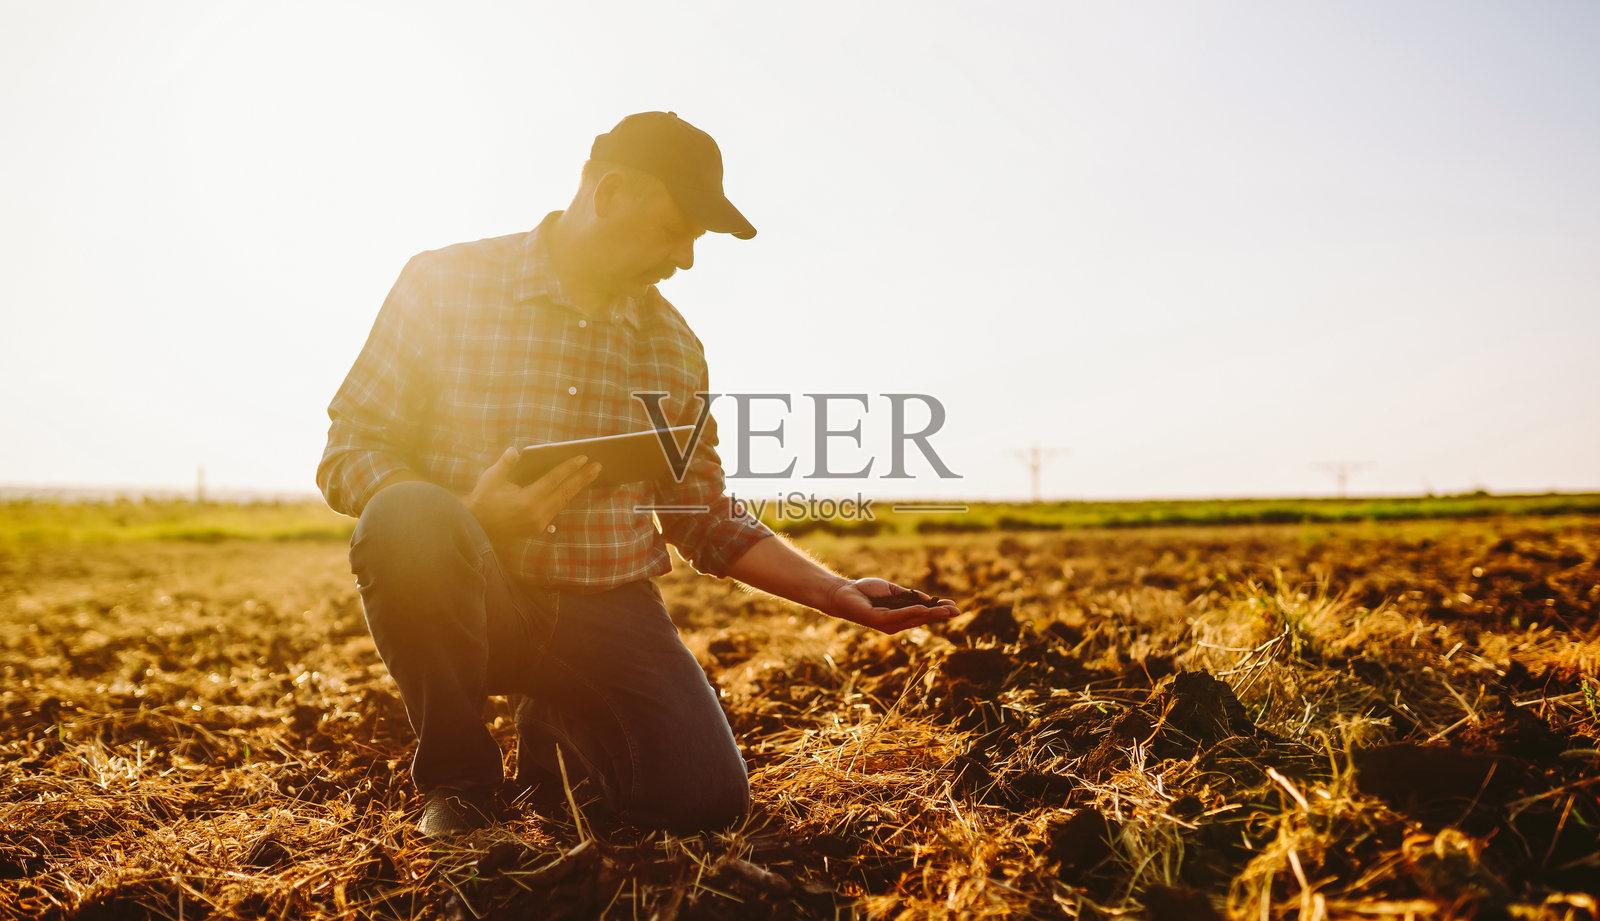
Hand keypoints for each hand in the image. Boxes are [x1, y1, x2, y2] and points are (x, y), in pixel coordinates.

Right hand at [462, 448, 601, 541]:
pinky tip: (575, 488)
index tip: (583, 458)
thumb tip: (514, 451)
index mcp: (526, 500)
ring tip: (592, 474)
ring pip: (563, 501)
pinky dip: (567, 497)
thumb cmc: (483, 500)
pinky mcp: (539, 527)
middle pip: (565, 492)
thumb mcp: (490, 480)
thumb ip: (504, 465)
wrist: (476, 528)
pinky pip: (557, 508)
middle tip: (598, 466)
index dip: (569, 468)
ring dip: (578, 487)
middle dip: (582, 478)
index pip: (553, 481)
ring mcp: (539, 522)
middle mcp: (536, 513)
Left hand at [824, 577, 960, 634]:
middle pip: (922, 619)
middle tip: (957, 611)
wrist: (844, 593)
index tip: (954, 607)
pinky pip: (898, 616)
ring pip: (913, 619)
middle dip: (940, 614)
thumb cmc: (866, 591)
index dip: (938, 611)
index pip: (923, 614)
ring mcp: (888, 623)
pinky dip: (911, 612)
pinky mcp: (878, 620)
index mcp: (900, 616)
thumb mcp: (893, 592)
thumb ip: (908, 597)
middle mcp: (896, 623)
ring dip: (931, 614)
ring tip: (947, 610)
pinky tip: (924, 609)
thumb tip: (927, 600)